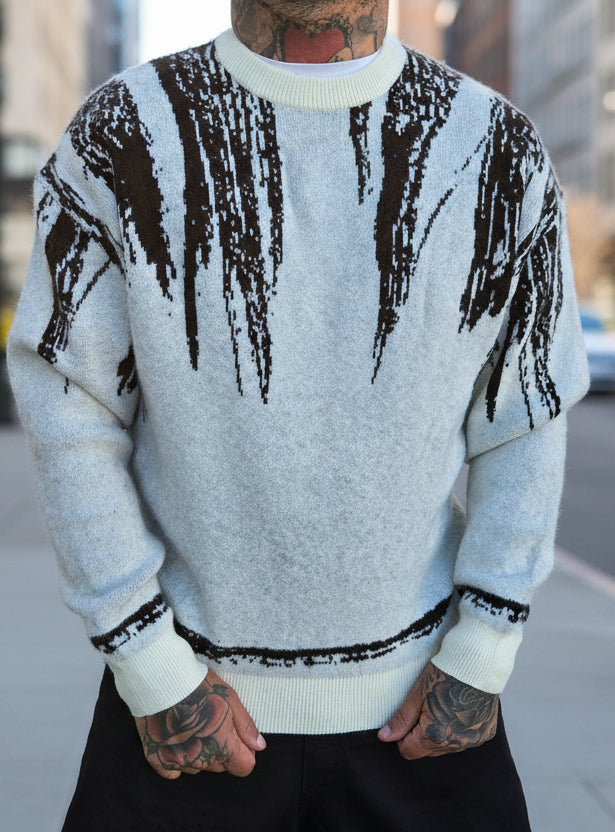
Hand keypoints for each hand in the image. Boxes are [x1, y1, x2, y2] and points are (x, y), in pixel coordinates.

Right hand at [134, 669, 265, 779]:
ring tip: (191, 725)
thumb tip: (259, 746)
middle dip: (221, 749)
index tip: (236, 735)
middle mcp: (200, 761)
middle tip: (211, 722)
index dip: (244, 751)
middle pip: (220, 766)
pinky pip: (172, 770)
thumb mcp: (230, 700)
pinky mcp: (156, 759)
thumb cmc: (198, 686)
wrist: (160, 679)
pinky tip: (175, 736)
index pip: (244, 767)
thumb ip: (246, 727)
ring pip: (197, 767)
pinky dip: (176, 757)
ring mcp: (176, 762)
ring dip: (198, 752)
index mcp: (222, 748)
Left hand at [377, 662, 497, 759]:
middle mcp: (455, 745)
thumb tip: (384, 737)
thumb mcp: (417, 695)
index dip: (404, 734)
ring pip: (446, 746)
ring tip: (445, 705)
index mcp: (434, 736)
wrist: (478, 663)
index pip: (408, 750)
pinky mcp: (485, 733)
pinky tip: (460, 708)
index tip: (409, 715)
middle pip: (427, 750)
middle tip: (427, 707)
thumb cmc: (443, 675)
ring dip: (441, 732)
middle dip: (422, 734)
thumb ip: (401, 720)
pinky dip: (459, 729)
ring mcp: (472, 740)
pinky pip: (464, 739)